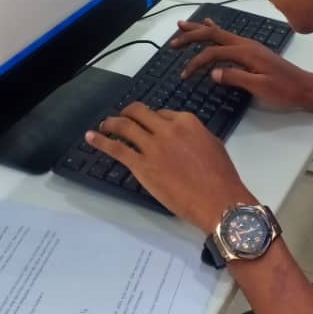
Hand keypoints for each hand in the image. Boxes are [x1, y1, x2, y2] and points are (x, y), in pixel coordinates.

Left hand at [86, 103, 254, 232]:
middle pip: (140, 112)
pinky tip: (91, 137)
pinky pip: (116, 148)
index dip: (152, 119)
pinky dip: (101, 141)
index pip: (162, 113)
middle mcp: (166, 128)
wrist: (218, 200)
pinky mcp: (141, 165)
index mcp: (186, 121)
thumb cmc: (221, 177)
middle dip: (128, 112)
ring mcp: (152, 146)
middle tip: (122, 117)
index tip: (148, 126)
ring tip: (104, 125)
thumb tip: (182, 137)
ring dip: (111, 123)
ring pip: (125, 126)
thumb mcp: (213, 145)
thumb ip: (194, 135)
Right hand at [172, 19, 312, 110]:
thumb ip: (236, 77)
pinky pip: (228, 36)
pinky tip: (209, 25)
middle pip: (213, 35)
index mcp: (246, 52)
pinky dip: (214, 30)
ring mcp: (249, 45)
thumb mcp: (259, 87)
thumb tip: (212, 73)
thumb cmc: (284, 90)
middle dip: (192, 36)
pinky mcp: (251, 50)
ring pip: (219, 32)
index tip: (184, 75)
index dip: (196, 62)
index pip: (214, 52)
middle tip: (173, 41)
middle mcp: (246, 44)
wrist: (304, 88)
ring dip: (200, 30)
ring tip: (183, 26)